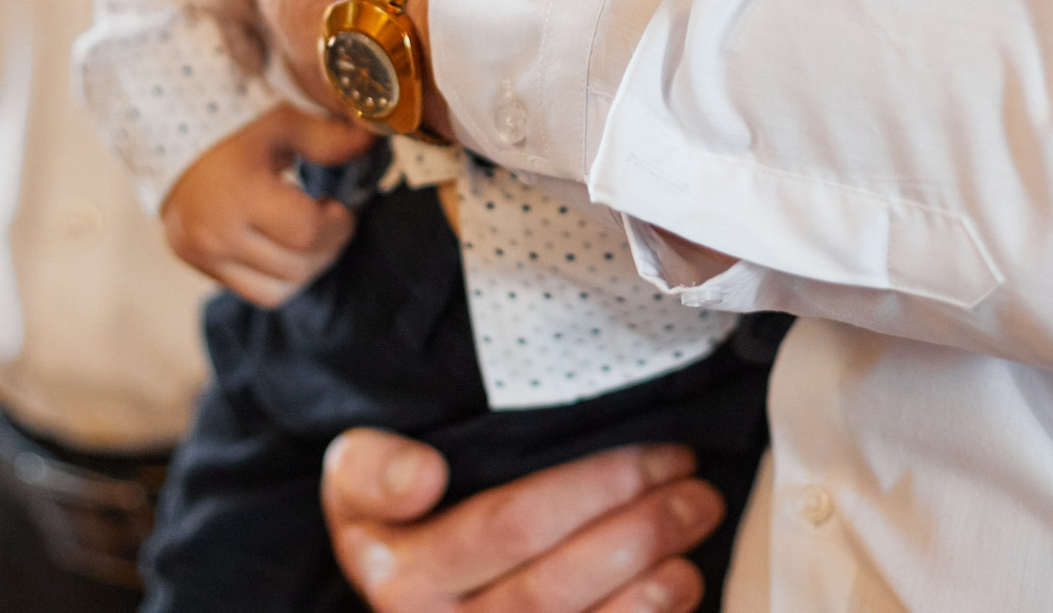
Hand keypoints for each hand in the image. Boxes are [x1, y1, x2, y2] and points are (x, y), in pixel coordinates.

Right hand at [161, 106, 377, 305]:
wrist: (166, 137)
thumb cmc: (232, 128)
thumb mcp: (282, 125)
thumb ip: (330, 139)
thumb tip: (375, 136)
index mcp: (239, 193)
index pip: (307, 231)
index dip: (337, 223)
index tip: (338, 206)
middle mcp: (217, 233)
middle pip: (297, 266)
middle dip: (327, 246)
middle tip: (329, 220)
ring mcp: (203, 255)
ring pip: (278, 290)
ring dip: (306, 267)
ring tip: (306, 235)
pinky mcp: (197, 266)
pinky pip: (254, 293)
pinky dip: (279, 279)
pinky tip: (283, 248)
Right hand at [323, 429, 722, 611]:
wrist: (402, 600)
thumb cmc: (395, 525)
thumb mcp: (355, 484)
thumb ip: (373, 469)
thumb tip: (424, 477)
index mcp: (402, 574)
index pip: (512, 525)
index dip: (596, 487)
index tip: (655, 454)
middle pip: (558, 582)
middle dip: (642, 526)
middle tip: (693, 482)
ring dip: (656, 582)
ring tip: (697, 523)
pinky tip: (680, 586)